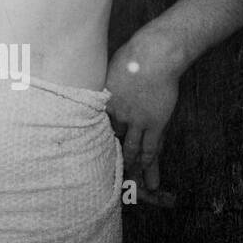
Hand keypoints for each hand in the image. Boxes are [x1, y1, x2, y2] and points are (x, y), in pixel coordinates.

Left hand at [105, 32, 181, 193]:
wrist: (153, 54)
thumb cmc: (132, 55)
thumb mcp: (109, 68)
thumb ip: (104, 81)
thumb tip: (97, 79)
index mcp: (103, 102)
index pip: (95, 128)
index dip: (93, 142)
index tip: (87, 156)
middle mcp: (116, 115)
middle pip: (110, 142)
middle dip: (108, 161)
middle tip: (103, 181)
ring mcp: (136, 121)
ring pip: (131, 150)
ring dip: (130, 168)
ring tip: (129, 188)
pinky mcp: (155, 123)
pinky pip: (152, 149)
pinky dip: (150, 166)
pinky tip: (150, 182)